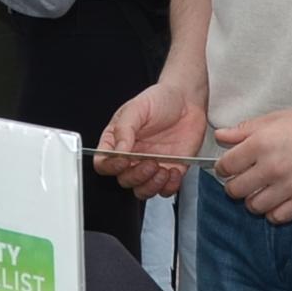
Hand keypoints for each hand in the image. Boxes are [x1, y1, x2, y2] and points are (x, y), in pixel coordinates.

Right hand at [96, 80, 207, 198]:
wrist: (187, 100)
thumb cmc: (160, 100)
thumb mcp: (137, 108)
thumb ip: (124, 129)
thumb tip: (118, 151)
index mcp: (118, 142)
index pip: (104, 163)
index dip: (111, 167)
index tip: (124, 161)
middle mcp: (132, 157)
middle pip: (124, 180)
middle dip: (136, 176)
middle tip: (150, 163)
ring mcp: (151, 166)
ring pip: (142, 190)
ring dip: (151, 186)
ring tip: (162, 169)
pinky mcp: (170, 170)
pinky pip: (166, 189)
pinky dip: (169, 186)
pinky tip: (174, 172)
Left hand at [211, 102, 291, 224]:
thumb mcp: (276, 119)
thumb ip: (245, 130)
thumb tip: (221, 135)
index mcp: (261, 143)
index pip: (225, 166)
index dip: (223, 168)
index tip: (229, 168)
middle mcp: (272, 167)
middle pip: (235, 190)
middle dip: (235, 186)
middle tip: (245, 180)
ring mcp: (289, 186)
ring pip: (254, 206)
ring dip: (253, 200)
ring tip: (262, 190)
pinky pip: (277, 217)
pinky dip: (273, 212)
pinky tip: (278, 200)